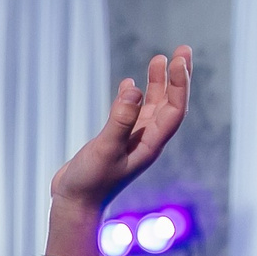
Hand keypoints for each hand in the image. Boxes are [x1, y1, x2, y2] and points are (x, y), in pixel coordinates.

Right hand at [50, 47, 192, 213]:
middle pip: (169, 104)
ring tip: (158, 59)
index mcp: (150, 145)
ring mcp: (130, 142)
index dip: (180, 84)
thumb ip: (119, 121)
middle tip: (182, 50)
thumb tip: (133, 90)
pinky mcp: (114, 142)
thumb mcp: (104, 150)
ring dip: (158, 83)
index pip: (174, 110)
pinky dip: (133, 97)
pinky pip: (130, 114)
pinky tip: (128, 83)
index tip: (178, 60)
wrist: (74, 205)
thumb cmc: (89, 184)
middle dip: (177, 78)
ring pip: (151, 107)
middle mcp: (145, 141)